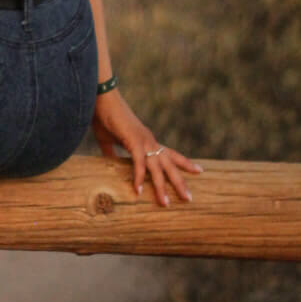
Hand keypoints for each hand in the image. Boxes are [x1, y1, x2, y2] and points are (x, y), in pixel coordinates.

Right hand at [93, 90, 199, 206]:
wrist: (101, 99)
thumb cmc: (104, 117)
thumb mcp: (108, 140)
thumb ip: (112, 154)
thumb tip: (111, 164)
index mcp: (147, 141)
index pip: (170, 154)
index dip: (184, 163)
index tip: (199, 171)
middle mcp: (150, 141)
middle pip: (170, 165)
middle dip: (180, 182)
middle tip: (189, 198)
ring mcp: (143, 141)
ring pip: (157, 168)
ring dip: (161, 186)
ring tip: (165, 203)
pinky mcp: (133, 141)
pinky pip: (139, 163)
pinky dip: (138, 177)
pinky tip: (138, 191)